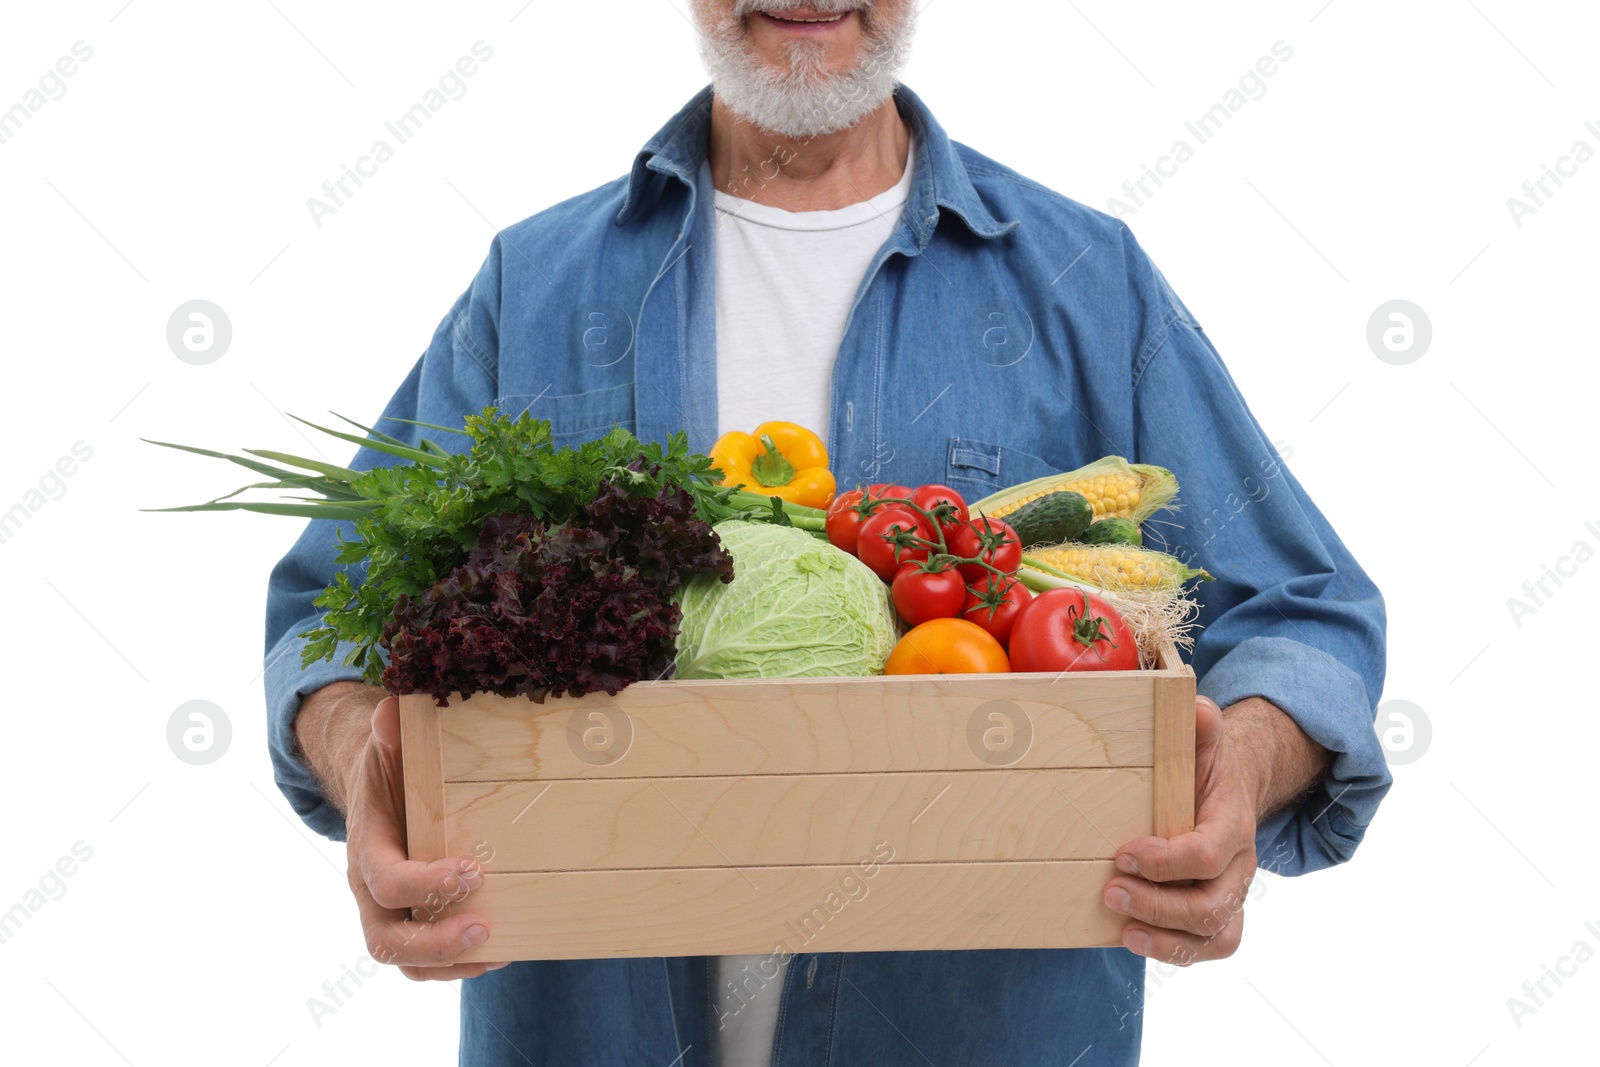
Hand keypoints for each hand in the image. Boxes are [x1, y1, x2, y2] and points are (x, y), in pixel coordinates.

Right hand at [298, 685, 508, 980]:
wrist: (381, 788)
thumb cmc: (393, 766)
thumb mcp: (390, 744)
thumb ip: (391, 731)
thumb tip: (394, 709)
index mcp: (365, 845)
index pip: (384, 879)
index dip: (423, 883)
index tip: (471, 871)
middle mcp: (370, 888)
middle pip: (387, 938)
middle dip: (435, 942)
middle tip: (484, 928)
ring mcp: (388, 912)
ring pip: (405, 960)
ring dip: (450, 963)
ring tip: (499, 949)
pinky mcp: (411, 921)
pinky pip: (425, 961)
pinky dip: (458, 965)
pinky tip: (501, 950)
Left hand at [1101, 695, 1325, 965]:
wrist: (1226, 789)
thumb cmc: (1204, 765)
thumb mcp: (1202, 738)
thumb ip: (1199, 724)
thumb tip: (1195, 708)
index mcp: (1232, 823)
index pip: (1208, 853)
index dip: (1168, 861)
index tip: (1124, 854)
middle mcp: (1239, 865)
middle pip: (1211, 903)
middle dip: (1158, 903)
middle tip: (1109, 889)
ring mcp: (1231, 894)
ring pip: (1214, 934)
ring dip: (1165, 936)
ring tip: (1121, 925)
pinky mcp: (1218, 915)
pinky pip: (1210, 947)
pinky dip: (1174, 952)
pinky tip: (1133, 938)